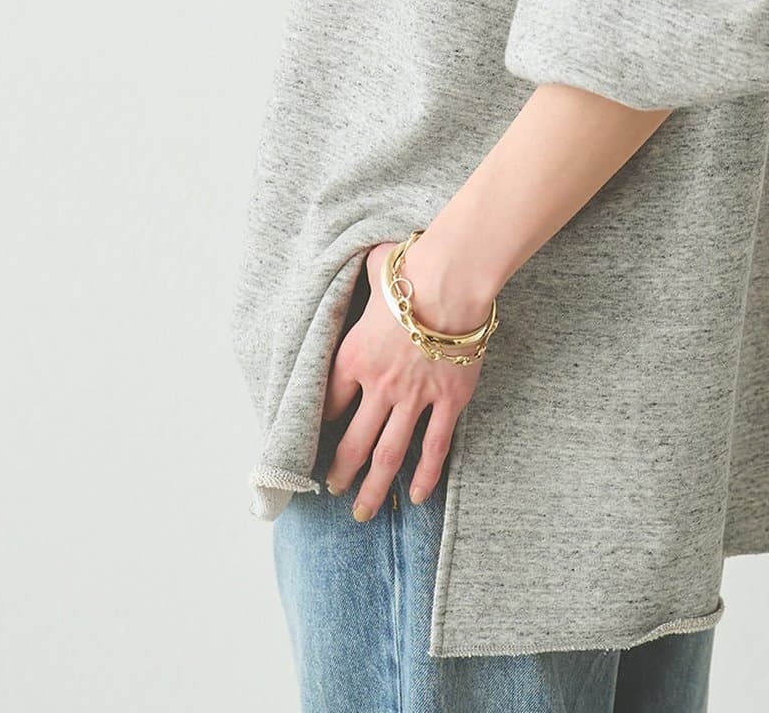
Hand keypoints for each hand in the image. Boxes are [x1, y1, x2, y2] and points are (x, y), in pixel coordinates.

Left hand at [322, 238, 487, 518]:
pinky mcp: (447, 402)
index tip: (318, 435)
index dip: (320, 421)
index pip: (327, 401)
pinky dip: (424, 474)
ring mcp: (414, 398)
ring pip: (388, 454)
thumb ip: (366, 275)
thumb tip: (370, 258)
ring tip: (363, 511)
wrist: (450, 281)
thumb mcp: (374, 272)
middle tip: (334, 489)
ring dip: (373, 486)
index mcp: (353, 357)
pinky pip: (434, 447)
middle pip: (352, 441)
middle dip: (340, 471)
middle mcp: (378, 385)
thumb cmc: (411, 270)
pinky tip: (415, 496)